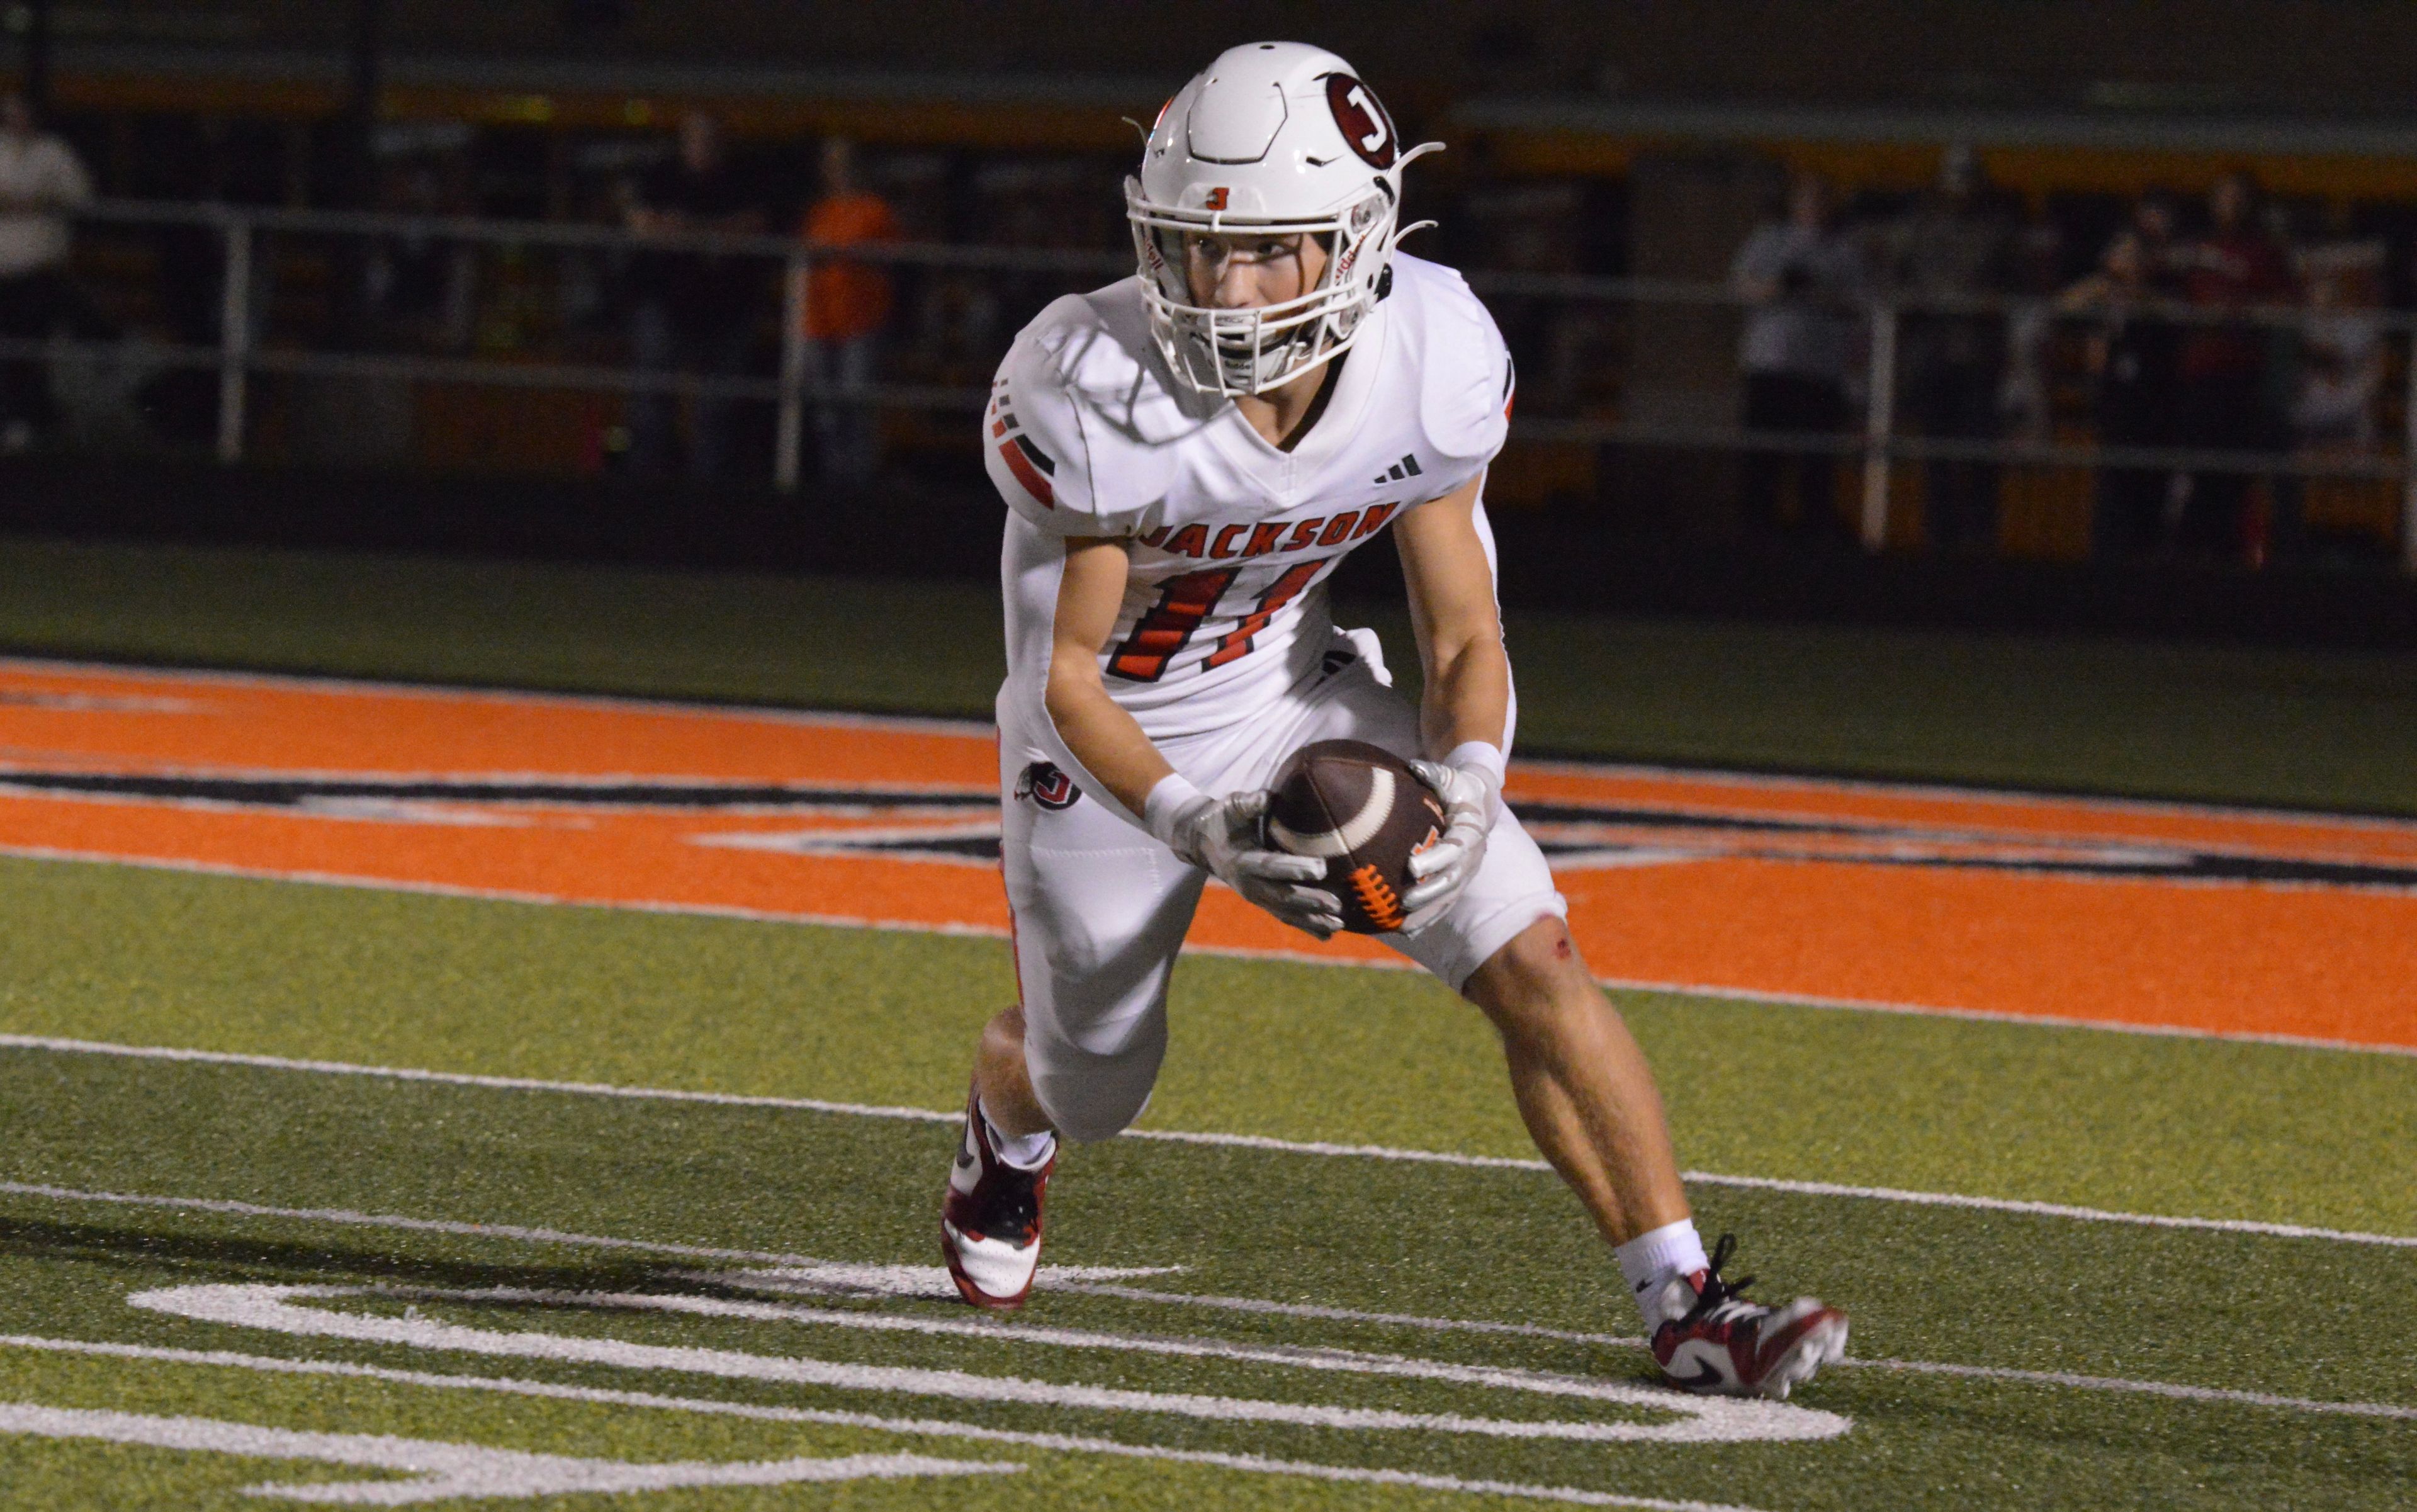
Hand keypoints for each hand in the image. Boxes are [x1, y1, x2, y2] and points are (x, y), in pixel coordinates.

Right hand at [1155, 786, 1342, 939]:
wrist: (1203, 842)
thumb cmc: (1222, 819)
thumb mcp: (1231, 806)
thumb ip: (1248, 803)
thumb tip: (1266, 798)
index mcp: (1242, 861)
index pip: (1271, 866)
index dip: (1295, 868)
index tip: (1321, 868)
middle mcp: (1248, 884)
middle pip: (1282, 896)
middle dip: (1310, 902)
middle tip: (1336, 904)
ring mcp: (1256, 897)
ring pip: (1285, 913)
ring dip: (1311, 921)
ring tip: (1337, 925)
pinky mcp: (1263, 901)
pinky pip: (1285, 916)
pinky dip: (1306, 926)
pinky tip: (1327, 934)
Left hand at [1401, 753, 1501, 931]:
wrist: (1480, 802)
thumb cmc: (1459, 788)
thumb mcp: (1450, 778)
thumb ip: (1434, 773)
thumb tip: (1414, 766)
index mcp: (1470, 831)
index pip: (1454, 849)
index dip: (1434, 859)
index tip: (1411, 867)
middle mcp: (1471, 856)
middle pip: (1451, 880)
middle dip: (1428, 893)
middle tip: (1403, 901)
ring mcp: (1466, 872)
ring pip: (1448, 898)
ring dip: (1427, 913)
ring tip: (1402, 925)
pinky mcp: (1458, 882)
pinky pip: (1444, 904)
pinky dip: (1427, 919)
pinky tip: (1406, 931)